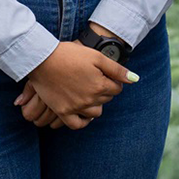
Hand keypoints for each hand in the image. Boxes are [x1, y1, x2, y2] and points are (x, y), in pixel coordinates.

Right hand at [17, 38, 135, 128]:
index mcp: (100, 85)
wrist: (43, 59)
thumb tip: (134, 79)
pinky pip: (77, 124)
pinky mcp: (62, 111)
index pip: (117, 88)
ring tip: (90, 93)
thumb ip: (117, 69)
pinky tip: (84, 113)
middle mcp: (89, 99)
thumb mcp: (97, 57)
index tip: (106, 74)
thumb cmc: (70, 54)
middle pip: (106, 99)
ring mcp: (75, 107)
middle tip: (96, 80)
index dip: (113, 80)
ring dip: (96, 104)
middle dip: (105, 90)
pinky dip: (83, 121)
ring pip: (95, 112)